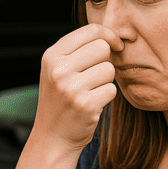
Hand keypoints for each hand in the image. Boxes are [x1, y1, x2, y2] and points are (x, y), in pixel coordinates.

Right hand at [33, 23, 120, 151]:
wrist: (52, 137)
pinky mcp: (85, 104)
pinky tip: (92, 104)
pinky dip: (106, 97)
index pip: (90, 30)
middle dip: (105, 61)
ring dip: (105, 81)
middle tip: (94, 76)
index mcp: (51, 56)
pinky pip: (111, 89)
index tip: (116, 45)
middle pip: (102, 48)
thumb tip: (112, 36)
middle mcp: (58, 69)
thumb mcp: (58, 70)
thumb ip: (78, 50)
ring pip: (109, 69)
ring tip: (90, 92)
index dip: (109, 35)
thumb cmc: (61, 100)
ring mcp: (71, 87)